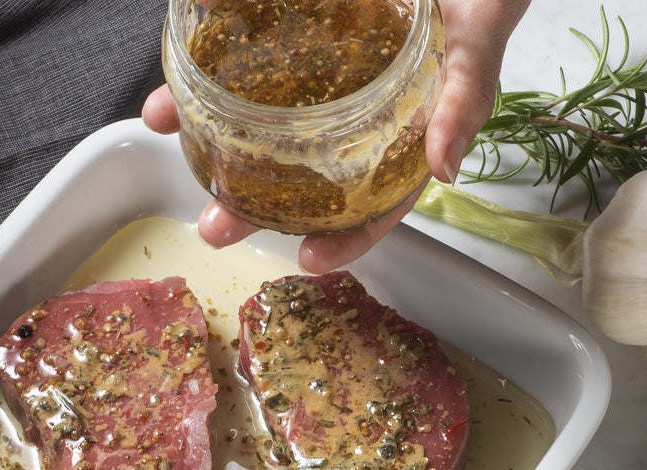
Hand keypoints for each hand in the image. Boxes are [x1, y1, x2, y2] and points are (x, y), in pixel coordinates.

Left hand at [143, 0, 530, 271]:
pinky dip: (199, 81)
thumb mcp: (479, 33)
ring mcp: (316, 76)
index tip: (309, 260)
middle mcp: (352, 115)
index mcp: (401, 132)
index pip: (374, 203)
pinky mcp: (289, 34)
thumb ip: (465, 94)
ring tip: (172, 145)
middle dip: (253, 205)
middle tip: (217, 227)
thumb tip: (443, 167)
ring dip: (211, 142)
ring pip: (260, 125)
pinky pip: (241, 63)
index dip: (345, 239)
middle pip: (301, 177)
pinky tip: (168, 97)